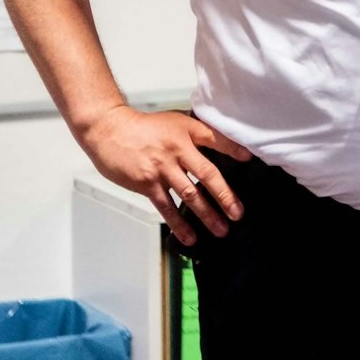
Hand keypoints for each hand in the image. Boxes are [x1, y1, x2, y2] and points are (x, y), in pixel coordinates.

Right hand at [77, 107, 250, 245]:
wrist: (109, 130)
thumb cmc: (142, 127)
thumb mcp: (173, 122)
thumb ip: (193, 136)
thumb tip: (216, 153)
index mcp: (186, 130)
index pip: (216, 139)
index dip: (234, 149)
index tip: (250, 161)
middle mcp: (177, 148)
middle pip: (208, 174)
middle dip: (226, 196)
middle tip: (238, 213)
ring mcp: (162, 167)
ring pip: (190, 194)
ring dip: (207, 215)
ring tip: (221, 230)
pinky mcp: (147, 183)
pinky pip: (167, 207)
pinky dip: (179, 224)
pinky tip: (189, 237)